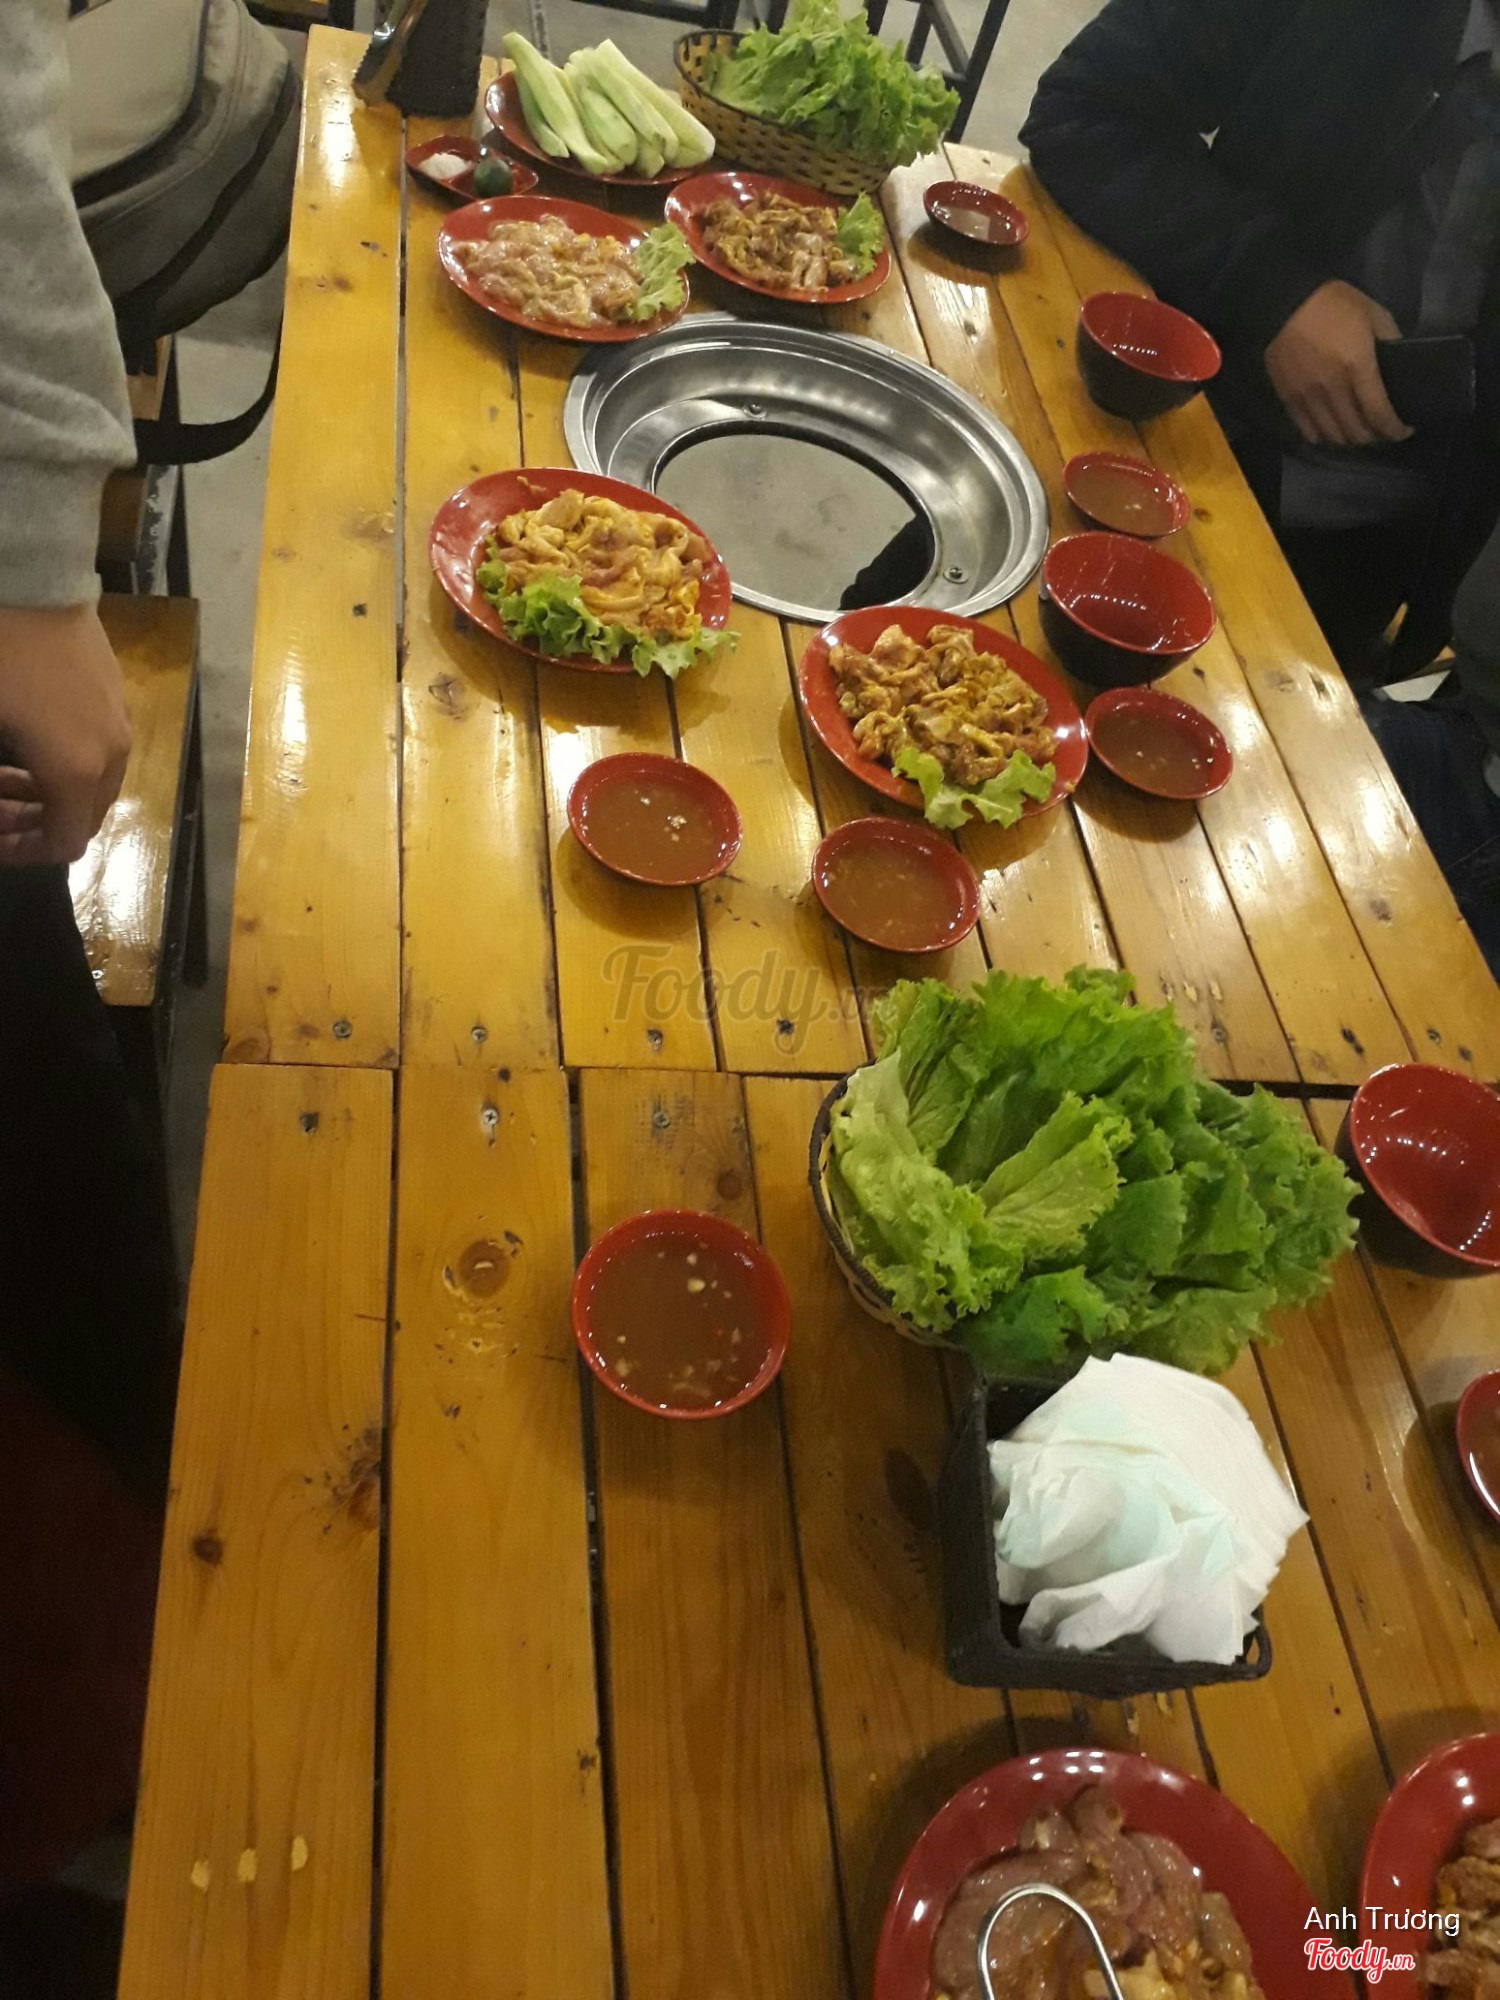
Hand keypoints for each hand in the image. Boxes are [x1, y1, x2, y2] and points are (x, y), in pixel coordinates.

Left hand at [0, 603, 129, 865]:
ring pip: (94, 784)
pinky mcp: (116, 695)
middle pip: (84, 818)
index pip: (65, 843)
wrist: (33, 581)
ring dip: (53, 793)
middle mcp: (109, 757)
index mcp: (75, 773)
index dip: (26, 853)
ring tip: (11, 778)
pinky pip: (100, 749)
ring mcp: (118, 723)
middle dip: (40, 825)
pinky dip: (70, 761)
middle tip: (0, 815)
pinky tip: (34, 739)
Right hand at [1265, 281, 1413, 447]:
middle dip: (1374, 437)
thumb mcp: (1372, 312)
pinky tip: (1330, 429)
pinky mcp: (1288, 399)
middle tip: (1382, 430)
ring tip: (1357, 432)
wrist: (1284, 301)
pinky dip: (1323, 436)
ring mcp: (1308, 397)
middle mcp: (1333, 389)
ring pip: (1332, 436)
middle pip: (1356, 432)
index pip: (1380, 414)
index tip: (1404, 430)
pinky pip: (1307, 430)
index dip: (1395, 430)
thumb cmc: (1333, 303)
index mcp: (1357, 367)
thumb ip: (1390, 339)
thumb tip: (1399, 362)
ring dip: (1349, 439)